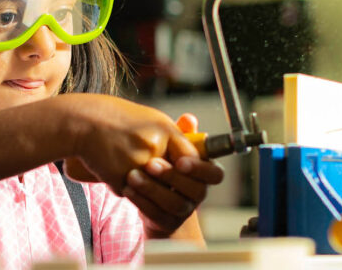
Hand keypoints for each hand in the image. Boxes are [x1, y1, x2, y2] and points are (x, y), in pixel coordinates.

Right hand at [57, 94, 196, 193]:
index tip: (183, 172)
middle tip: (153, 177)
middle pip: (171, 179)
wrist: (82, 121)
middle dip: (164, 183)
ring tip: (125, 165)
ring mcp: (136, 164)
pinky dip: (120, 183)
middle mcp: (154, 147)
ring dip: (141, 186)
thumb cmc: (116, 118)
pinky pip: (127, 191)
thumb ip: (173, 138)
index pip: (191, 159)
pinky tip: (109, 166)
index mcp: (165, 131)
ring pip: (149, 189)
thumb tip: (191, 157)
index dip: (191, 171)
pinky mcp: (119, 178)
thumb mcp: (150, 120)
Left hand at [122, 114, 224, 237]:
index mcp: (205, 175)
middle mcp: (198, 194)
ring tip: (132, 175)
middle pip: (195, 189)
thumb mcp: (173, 149)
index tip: (180, 160)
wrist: (156, 202)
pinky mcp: (167, 222)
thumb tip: (188, 118)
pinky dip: (141, 201)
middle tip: (150, 164)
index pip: (215, 174)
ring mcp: (184, 211)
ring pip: (174, 203)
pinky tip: (127, 188)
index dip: (199, 168)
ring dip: (152, 188)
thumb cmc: (167, 169)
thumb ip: (181, 135)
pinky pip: (156, 214)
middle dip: (171, 176)